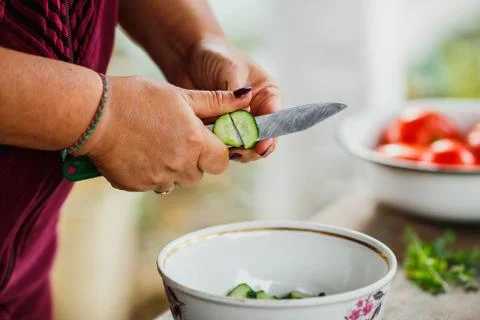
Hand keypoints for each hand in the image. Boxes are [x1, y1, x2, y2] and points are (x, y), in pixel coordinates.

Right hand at [77, 76, 251, 191]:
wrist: (92, 114)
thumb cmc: (138, 98)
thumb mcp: (181, 95)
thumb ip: (216, 102)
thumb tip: (246, 99)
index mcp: (196, 143)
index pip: (221, 160)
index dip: (216, 150)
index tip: (204, 139)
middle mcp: (181, 166)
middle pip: (200, 173)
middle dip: (194, 159)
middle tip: (176, 137)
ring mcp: (158, 179)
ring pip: (177, 180)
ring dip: (173, 168)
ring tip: (155, 143)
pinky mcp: (137, 187)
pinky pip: (153, 185)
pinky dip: (150, 173)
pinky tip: (138, 152)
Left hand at [169, 38, 281, 162]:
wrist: (188, 54)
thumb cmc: (215, 55)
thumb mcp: (230, 69)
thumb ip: (236, 94)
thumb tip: (241, 117)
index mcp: (267, 96)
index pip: (274, 120)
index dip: (269, 136)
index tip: (260, 147)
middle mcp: (256, 112)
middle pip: (261, 139)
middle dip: (251, 148)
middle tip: (237, 151)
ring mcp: (237, 122)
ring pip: (242, 146)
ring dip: (233, 150)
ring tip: (222, 150)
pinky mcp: (219, 129)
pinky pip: (221, 145)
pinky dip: (217, 147)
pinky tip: (208, 146)